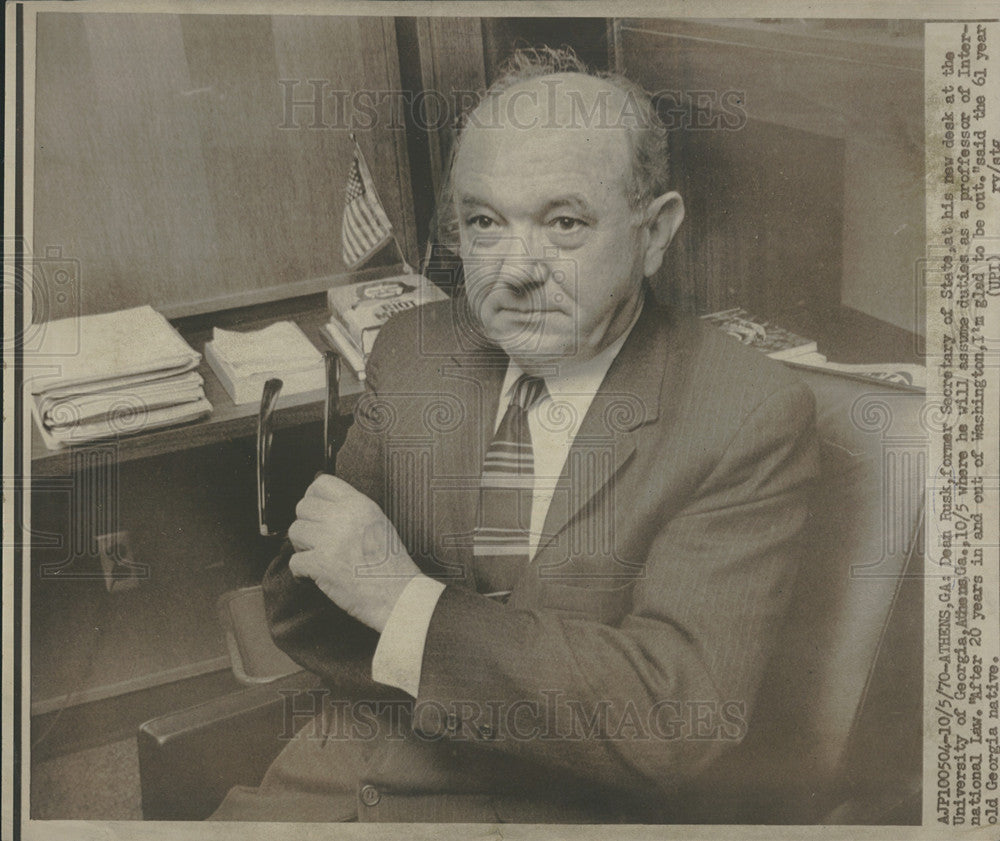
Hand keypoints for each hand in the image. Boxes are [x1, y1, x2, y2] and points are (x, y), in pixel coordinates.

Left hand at [287, 474, 419, 632]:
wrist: (398, 595)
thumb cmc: (391, 565)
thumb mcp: (379, 523)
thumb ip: (353, 510)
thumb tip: (324, 505)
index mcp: (359, 505)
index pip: (322, 483)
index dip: (313, 497)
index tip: (315, 512)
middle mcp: (344, 517)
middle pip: (303, 507)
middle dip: (307, 525)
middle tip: (317, 541)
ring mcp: (330, 539)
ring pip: (295, 532)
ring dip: (302, 547)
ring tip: (317, 558)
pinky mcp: (320, 564)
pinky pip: (294, 561)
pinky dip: (301, 573)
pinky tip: (314, 577)